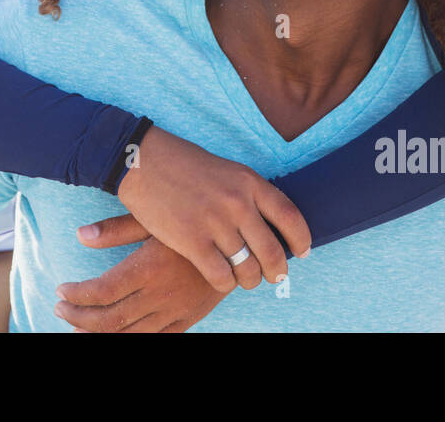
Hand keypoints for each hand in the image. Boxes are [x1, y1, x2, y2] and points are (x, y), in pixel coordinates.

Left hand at [54, 214, 227, 331]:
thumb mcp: (155, 218)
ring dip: (98, 334)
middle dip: (79, 317)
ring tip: (77, 325)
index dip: (76, 294)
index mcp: (150, 268)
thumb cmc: (194, 220)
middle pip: (110, 320)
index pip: (102, 292)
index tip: (61, 288)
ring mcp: (176, 312)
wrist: (243, 240)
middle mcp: (162, 295)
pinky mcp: (188, 320)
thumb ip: (117, 229)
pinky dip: (129, 340)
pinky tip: (114, 333)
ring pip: (129, 335)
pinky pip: (155, 339)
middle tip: (60, 308)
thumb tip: (80, 235)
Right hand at [116, 127, 310, 292]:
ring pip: (248, 270)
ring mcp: (215, 224)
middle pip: (273, 253)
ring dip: (248, 280)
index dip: (302, 241)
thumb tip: (270, 226)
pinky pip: (221, 277)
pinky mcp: (192, 242)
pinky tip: (219, 276)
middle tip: (274, 277)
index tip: (302, 253)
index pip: (291, 218)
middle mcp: (238, 203)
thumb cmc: (184, 165)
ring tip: (243, 278)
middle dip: (277, 272)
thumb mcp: (226, 171)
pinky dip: (224, 283)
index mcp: (250, 182)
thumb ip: (249, 195)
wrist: (143, 161)